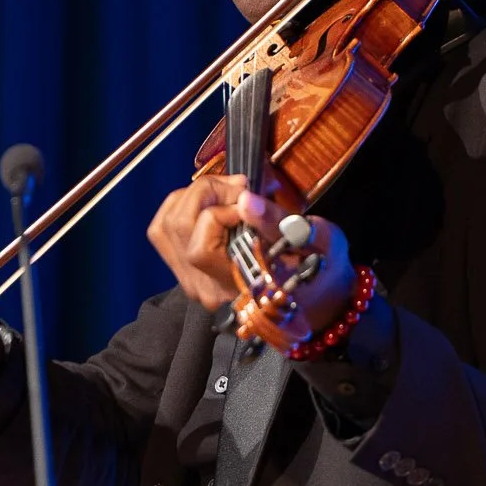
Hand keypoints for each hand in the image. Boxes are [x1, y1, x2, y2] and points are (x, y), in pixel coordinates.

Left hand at [145, 175, 357, 329]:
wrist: (314, 299)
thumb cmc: (322, 270)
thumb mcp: (319, 242)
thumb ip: (279, 222)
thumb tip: (244, 199)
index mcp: (240, 288)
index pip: (201, 248)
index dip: (220, 211)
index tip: (251, 199)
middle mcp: (208, 290)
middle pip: (177, 228)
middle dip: (205, 192)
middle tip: (238, 186)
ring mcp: (191, 283)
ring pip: (165, 226)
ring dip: (190, 197)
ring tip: (226, 192)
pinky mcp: (184, 272)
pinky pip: (162, 231)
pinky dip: (180, 206)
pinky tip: (209, 202)